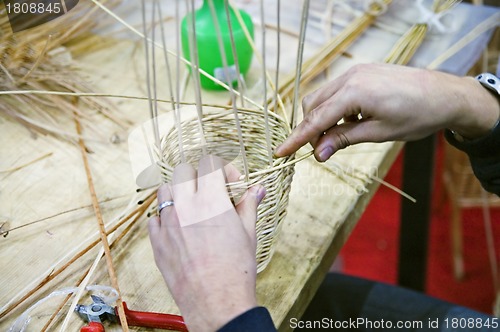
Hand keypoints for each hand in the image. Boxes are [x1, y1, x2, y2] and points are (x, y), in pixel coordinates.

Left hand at [148, 155, 265, 330]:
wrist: (216, 302)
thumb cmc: (235, 270)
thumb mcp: (248, 233)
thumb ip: (249, 205)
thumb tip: (256, 190)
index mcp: (211, 200)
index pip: (209, 162)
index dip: (223, 168)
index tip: (230, 182)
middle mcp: (186, 207)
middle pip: (183, 169)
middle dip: (198, 175)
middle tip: (210, 190)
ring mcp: (168, 224)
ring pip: (164, 189)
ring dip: (179, 192)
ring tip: (192, 206)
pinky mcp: (157, 242)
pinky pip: (154, 218)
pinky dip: (165, 217)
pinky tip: (179, 228)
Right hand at [274, 63, 499, 161]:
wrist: (446, 94)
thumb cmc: (417, 116)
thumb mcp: (378, 133)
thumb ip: (343, 140)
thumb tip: (317, 154)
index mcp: (353, 93)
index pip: (315, 119)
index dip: (296, 138)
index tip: (280, 152)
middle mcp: (350, 77)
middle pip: (313, 105)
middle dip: (311, 128)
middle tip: (321, 150)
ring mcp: (356, 72)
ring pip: (323, 96)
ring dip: (323, 117)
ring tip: (341, 135)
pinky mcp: (363, 72)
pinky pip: (338, 90)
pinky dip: (337, 107)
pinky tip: (354, 119)